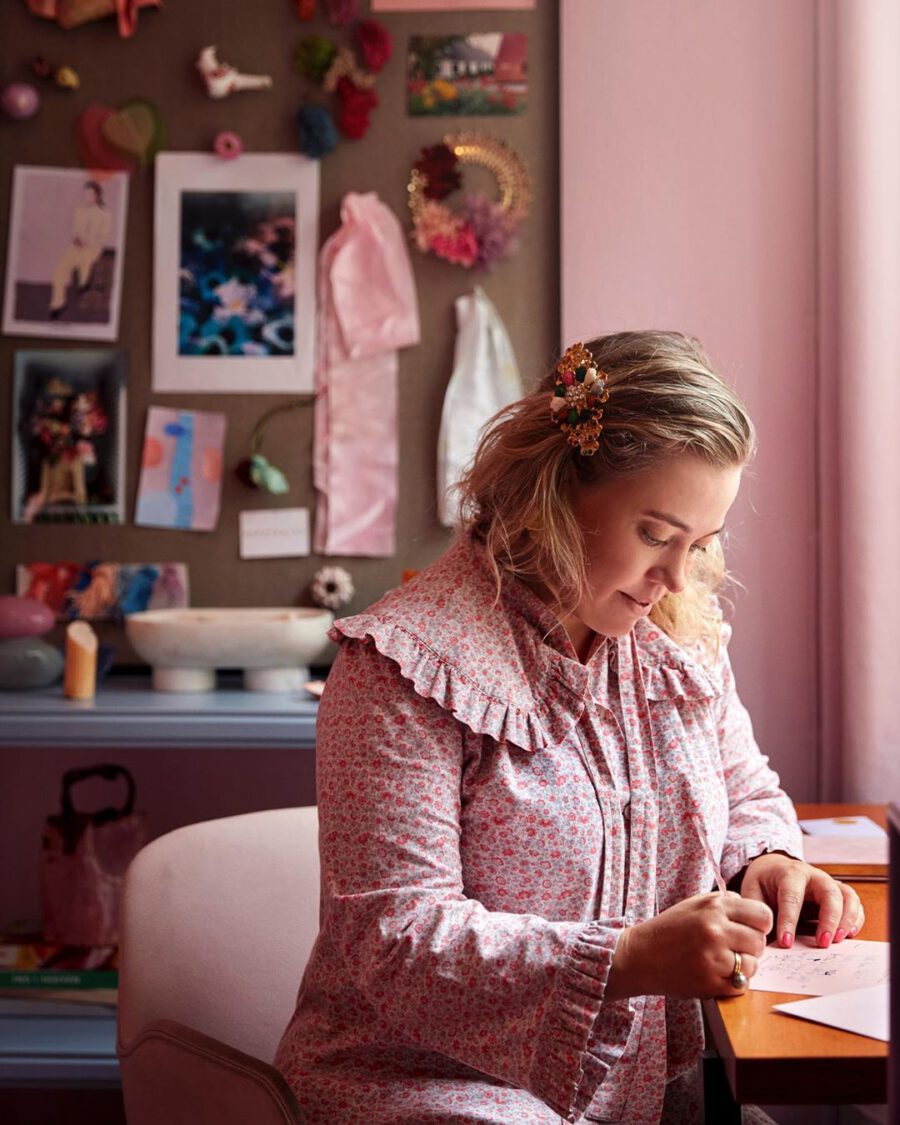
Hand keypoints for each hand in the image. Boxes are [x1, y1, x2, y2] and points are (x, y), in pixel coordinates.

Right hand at [606, 891, 772, 999]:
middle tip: (735, 948)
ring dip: (743, 966)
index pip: (763, 915)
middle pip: (760, 942)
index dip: (760, 924)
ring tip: (725, 962)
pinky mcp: (710, 983)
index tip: (751, 929)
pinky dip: (734, 983)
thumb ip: (725, 903)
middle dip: (752, 947)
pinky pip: (740, 986)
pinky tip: (718, 973)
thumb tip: (753, 911)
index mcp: (714, 907)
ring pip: (753, 966)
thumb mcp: (695, 904)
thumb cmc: (669, 928)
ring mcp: (713, 958)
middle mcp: (715, 930)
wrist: (640, 956)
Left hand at [739, 853, 864, 948]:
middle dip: (828, 919)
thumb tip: (760, 938)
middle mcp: (813, 876)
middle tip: (822, 943)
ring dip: (846, 920)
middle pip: (828, 893)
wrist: (773, 867)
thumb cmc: (763, 882)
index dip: (789, 920)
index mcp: (789, 873)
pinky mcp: (838, 893)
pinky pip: (854, 904)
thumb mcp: (752, 891)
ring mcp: (829, 883)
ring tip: (837, 940)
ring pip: (847, 896)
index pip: (791, 896)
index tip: (786, 943)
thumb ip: (757, 911)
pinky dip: (855, 919)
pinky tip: (849, 935)